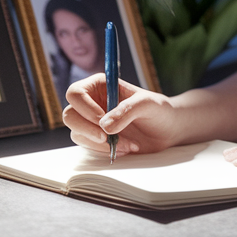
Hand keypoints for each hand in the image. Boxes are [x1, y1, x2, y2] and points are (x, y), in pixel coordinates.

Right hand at [62, 75, 184, 156]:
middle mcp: (92, 102)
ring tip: (127, 143)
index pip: (75, 93)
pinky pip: (88, 147)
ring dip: (101, 143)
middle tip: (108, 138)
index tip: (102, 120)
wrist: (167, 130)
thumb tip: (104, 126)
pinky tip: (125, 148)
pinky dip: (105, 150)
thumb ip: (127, 111)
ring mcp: (92, 122)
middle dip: (87, 129)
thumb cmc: (159, 110)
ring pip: (77, 134)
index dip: (84, 108)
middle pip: (69, 115)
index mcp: (100, 85)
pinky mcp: (96, 139)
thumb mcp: (148, 104)